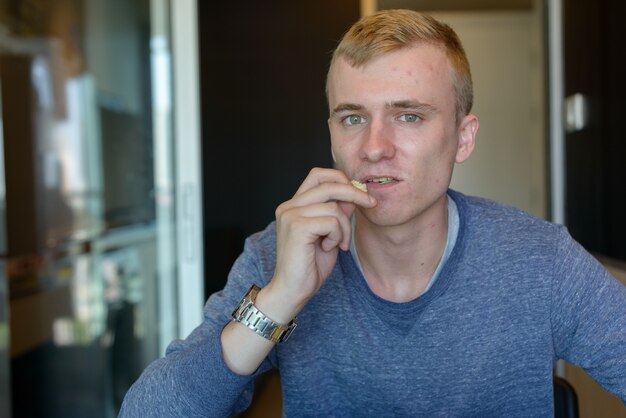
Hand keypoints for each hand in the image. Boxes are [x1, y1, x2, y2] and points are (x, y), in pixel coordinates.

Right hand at [259, 168, 375, 321]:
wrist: (292, 291)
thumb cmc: (310, 266)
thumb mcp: (330, 235)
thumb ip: (338, 214)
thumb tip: (354, 194)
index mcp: (293, 205)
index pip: (318, 175)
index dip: (341, 179)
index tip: (361, 193)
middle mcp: (288, 206)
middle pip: (328, 183)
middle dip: (355, 193)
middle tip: (371, 204)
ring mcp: (290, 215)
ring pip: (334, 207)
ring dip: (345, 227)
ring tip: (339, 244)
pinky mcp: (297, 227)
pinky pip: (332, 221)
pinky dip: (338, 235)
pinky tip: (330, 248)